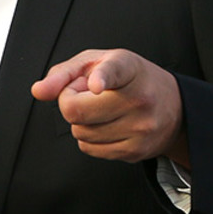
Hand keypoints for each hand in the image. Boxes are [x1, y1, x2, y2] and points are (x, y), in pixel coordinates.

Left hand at [31, 48, 188, 165]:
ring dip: (81, 121)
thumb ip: (64, 73)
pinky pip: (89, 148)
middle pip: (76, 111)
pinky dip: (89, 137)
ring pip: (80, 132)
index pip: (114, 72)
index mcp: (128, 68)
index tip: (96, 84)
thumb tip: (39, 91)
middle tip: (86, 94)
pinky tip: (108, 124)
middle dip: (70, 102)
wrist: (174, 105)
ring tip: (102, 108)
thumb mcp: (97, 62)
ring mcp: (140, 128)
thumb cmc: (129, 78)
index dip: (102, 77)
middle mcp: (139, 98)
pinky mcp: (136, 151)